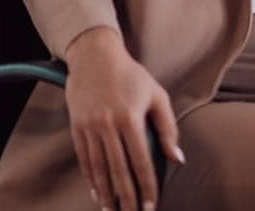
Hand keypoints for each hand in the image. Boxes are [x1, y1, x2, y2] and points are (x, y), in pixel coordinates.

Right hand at [63, 27, 184, 210]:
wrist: (95, 58)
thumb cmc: (132, 76)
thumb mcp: (157, 95)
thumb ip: (168, 128)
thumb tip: (177, 158)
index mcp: (131, 118)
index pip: (141, 161)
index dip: (147, 186)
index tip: (151, 204)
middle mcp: (108, 126)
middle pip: (118, 170)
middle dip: (127, 197)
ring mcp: (90, 128)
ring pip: (99, 168)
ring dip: (106, 193)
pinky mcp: (77, 128)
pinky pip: (84, 159)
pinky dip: (91, 178)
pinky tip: (96, 192)